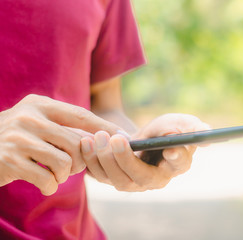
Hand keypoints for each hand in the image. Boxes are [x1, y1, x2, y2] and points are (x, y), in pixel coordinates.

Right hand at [0, 94, 121, 195]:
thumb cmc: (17, 140)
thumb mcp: (39, 125)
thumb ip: (66, 129)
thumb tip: (106, 139)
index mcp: (40, 105)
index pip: (81, 115)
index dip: (105, 128)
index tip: (125, 137)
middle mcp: (29, 117)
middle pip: (77, 143)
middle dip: (81, 161)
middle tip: (72, 167)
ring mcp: (17, 138)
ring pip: (65, 162)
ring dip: (64, 175)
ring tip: (54, 173)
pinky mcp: (9, 160)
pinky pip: (47, 179)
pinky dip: (50, 186)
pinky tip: (43, 183)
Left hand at [81, 113, 209, 190]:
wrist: (140, 137)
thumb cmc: (162, 130)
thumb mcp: (177, 122)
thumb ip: (191, 126)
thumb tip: (206, 132)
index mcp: (176, 165)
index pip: (180, 165)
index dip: (177, 158)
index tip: (171, 149)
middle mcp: (155, 180)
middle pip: (141, 177)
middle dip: (126, 159)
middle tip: (115, 138)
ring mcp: (132, 183)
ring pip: (117, 180)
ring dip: (105, 158)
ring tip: (97, 137)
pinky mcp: (113, 179)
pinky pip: (99, 175)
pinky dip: (90, 160)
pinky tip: (85, 141)